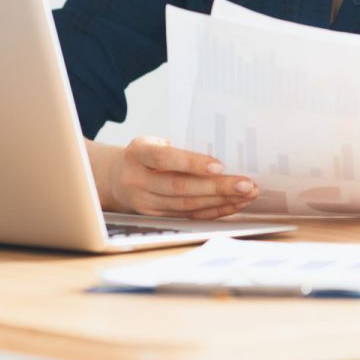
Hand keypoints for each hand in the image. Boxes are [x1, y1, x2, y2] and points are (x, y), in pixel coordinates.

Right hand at [107, 136, 258, 219]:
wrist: (113, 178)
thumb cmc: (144, 155)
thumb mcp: (153, 143)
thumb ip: (179, 147)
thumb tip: (223, 153)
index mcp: (138, 153)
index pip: (165, 160)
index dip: (192, 163)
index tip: (220, 166)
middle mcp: (138, 180)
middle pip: (180, 188)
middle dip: (217, 187)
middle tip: (246, 184)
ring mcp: (145, 202)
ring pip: (187, 205)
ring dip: (221, 201)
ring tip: (246, 195)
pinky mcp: (156, 217)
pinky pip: (189, 216)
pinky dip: (214, 211)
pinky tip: (233, 205)